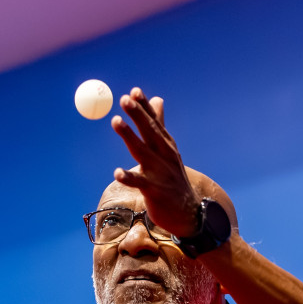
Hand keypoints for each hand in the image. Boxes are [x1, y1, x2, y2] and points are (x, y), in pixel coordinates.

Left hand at [110, 88, 199, 239]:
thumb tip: (157, 99)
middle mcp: (164, 155)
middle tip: (124, 99)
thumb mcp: (168, 150)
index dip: (144, 107)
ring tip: (116, 121)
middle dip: (137, 114)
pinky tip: (117, 173)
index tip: (134, 90)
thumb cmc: (173, 179)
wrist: (187, 213)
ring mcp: (159, 172)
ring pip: (141, 150)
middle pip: (148, 131)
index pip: (154, 122)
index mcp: (166, 145)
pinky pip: (138, 182)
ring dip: (129, 135)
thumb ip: (160, 124)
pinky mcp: (154, 191)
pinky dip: (128, 177)